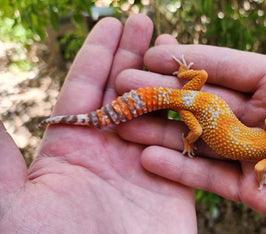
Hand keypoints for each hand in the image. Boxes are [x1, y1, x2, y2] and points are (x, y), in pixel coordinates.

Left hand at [0, 15, 196, 232]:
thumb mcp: (12, 202)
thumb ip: (1, 156)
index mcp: (71, 147)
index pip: (88, 87)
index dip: (100, 53)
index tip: (112, 22)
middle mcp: (109, 152)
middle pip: (125, 90)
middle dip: (136, 54)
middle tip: (147, 20)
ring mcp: (144, 166)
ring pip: (158, 112)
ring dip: (167, 78)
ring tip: (176, 45)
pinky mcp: (174, 186)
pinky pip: (186, 145)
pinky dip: (194, 117)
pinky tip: (201, 92)